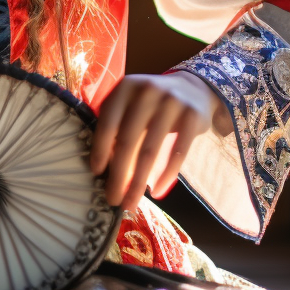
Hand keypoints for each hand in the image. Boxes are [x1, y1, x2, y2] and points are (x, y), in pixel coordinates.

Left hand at [89, 72, 222, 210]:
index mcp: (126, 87)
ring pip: (150, 150)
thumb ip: (117, 126)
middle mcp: (147, 92)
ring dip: (138, 181)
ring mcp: (172, 102)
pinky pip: (177, 152)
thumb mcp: (131, 104)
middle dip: (118, 174)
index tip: (96, 173)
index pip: (108, 122)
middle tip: (113, 199)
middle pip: (128, 139)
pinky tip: (157, 191)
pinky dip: (166, 175)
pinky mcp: (193, 116)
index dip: (100, 148)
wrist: (192, 88)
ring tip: (131, 202)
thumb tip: (103, 168)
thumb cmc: (151, 104)